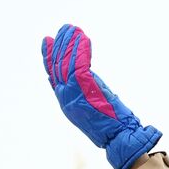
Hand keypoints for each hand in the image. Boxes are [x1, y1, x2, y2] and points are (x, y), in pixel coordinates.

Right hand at [41, 24, 161, 168]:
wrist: (121, 138)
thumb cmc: (114, 126)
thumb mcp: (94, 107)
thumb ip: (85, 93)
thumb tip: (83, 76)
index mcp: (67, 104)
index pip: (53, 76)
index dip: (49, 58)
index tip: (47, 42)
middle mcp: (67, 99)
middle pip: (57, 67)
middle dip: (60, 46)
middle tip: (64, 29)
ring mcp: (75, 95)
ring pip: (66, 63)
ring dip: (70, 44)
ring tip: (73, 29)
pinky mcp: (86, 90)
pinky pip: (79, 65)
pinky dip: (81, 50)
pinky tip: (84, 39)